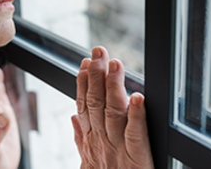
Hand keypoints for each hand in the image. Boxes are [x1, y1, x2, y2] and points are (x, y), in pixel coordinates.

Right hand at [72, 46, 153, 168]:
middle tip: (99, 52)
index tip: (84, 63)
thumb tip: (72, 118)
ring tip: (115, 64)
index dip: (83, 84)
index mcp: (91, 143)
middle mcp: (101, 144)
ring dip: (113, 87)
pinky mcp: (138, 162)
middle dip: (96, 76)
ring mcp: (118, 152)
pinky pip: (136, 137)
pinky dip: (137, 116)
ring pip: (113, 114)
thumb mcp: (87, 164)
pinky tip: (138, 97)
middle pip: (96, 105)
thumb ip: (80, 140)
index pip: (83, 107)